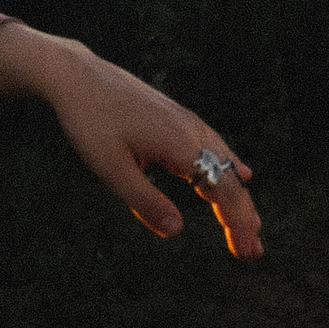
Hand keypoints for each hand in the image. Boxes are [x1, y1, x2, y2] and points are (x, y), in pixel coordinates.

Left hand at [0, 22, 264, 258]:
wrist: (77, 75)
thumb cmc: (90, 121)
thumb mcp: (110, 168)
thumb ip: (144, 201)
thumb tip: (176, 231)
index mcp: (180, 144)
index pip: (223, 190)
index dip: (237, 223)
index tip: (246, 251)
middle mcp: (191, 131)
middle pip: (229, 179)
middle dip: (243, 216)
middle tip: (251, 251)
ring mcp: (186, 121)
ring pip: (224, 163)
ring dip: (237, 196)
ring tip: (250, 224)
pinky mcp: (176, 117)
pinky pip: (213, 147)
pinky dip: (228, 169)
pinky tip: (241, 174)